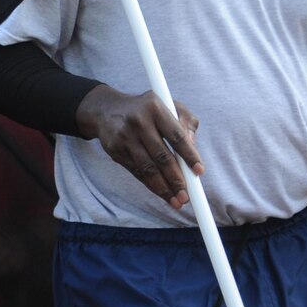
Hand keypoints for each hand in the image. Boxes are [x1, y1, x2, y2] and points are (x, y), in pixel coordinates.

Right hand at [76, 85, 203, 210]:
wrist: (106, 110)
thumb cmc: (146, 110)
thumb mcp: (168, 105)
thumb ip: (186, 123)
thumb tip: (193, 148)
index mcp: (156, 108)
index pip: (176, 136)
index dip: (189, 155)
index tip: (199, 171)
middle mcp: (138, 121)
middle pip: (162, 156)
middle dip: (176, 179)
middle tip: (187, 196)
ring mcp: (125, 136)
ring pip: (148, 168)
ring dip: (163, 188)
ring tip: (176, 201)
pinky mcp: (115, 149)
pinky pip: (136, 171)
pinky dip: (150, 185)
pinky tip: (161, 193)